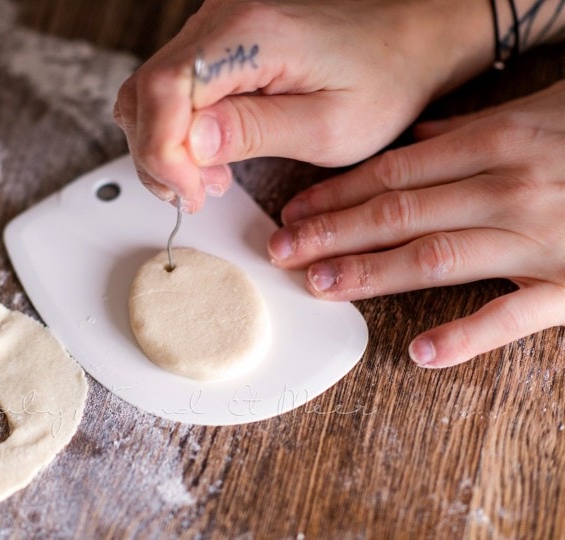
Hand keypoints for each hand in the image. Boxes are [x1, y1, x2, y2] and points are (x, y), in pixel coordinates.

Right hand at [114, 0, 493, 211]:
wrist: (408, 41)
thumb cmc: (383, 80)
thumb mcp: (328, 126)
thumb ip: (255, 132)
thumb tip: (192, 143)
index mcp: (252, 34)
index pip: (165, 90)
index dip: (163, 153)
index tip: (190, 194)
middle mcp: (223, 18)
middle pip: (146, 90)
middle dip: (159, 156)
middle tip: (196, 194)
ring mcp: (216, 25)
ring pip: (150, 90)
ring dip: (164, 144)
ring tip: (208, 177)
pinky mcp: (218, 39)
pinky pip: (171, 85)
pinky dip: (176, 127)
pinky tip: (209, 152)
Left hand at [269, 80, 564, 367]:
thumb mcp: (544, 107)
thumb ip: (475, 126)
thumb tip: (419, 134)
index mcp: (498, 142)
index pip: (394, 172)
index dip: (337, 193)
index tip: (295, 211)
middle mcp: (509, 189)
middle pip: (399, 215)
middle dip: (332, 234)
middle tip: (282, 252)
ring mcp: (540, 240)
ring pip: (435, 260)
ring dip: (370, 275)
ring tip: (321, 287)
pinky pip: (513, 318)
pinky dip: (466, 337)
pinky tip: (419, 353)